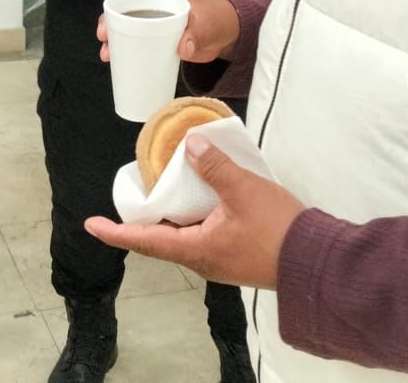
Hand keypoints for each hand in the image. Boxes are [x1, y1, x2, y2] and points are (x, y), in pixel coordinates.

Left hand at [85, 135, 305, 288]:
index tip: (91, 225)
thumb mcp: (243, 190)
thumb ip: (214, 167)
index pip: (145, 241)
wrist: (315, 262)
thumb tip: (188, 145)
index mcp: (195, 250)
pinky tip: (200, 198)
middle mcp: (201, 260)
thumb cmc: (277, 230)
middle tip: (132, 195)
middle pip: (161, 241)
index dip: (116, 232)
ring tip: (161, 191)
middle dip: (142, 221)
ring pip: (183, 238)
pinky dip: (192, 217)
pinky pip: (202, 236)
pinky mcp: (235, 256)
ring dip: (170, 217)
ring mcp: (219, 261)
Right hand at [93, 0, 239, 62]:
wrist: (227, 35)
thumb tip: (182, 49)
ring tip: (106, 52)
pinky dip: (123, 47)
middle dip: (110, 16)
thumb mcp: (208, 25)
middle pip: (126, 4)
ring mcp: (155, 18)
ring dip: (113, 35)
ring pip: (127, 22)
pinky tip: (114, 59)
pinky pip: (135, 37)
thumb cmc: (218, 18)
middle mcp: (157, 0)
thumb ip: (196, 35)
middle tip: (103, 33)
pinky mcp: (157, 34)